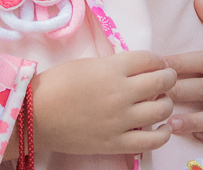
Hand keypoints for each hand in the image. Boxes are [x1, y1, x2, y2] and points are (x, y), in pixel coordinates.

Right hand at [31, 50, 176, 154]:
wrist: (34, 116)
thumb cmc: (57, 85)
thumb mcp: (89, 64)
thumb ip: (116, 66)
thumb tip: (138, 70)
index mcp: (113, 69)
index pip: (151, 59)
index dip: (158, 60)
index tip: (157, 64)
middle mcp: (121, 93)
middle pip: (163, 81)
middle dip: (168, 77)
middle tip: (164, 80)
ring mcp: (120, 120)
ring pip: (162, 109)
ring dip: (166, 103)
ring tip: (159, 102)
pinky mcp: (115, 143)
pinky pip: (152, 141)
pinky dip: (163, 133)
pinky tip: (162, 127)